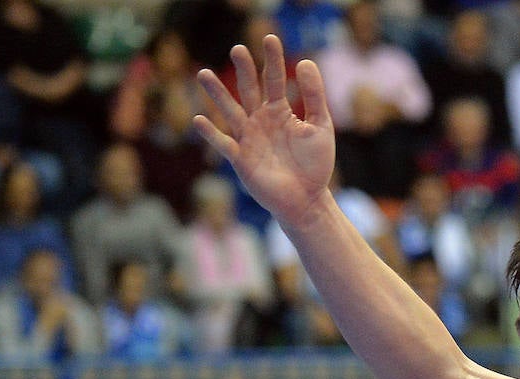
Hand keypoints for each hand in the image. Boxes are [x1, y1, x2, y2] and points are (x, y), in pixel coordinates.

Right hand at [194, 34, 335, 225]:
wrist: (308, 199)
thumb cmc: (315, 165)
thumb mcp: (320, 126)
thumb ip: (314, 96)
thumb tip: (306, 61)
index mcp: (279, 111)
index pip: (274, 79)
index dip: (272, 60)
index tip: (270, 38)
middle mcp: (260, 121)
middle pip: (248, 90)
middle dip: (243, 70)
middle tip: (238, 49)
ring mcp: (248, 138)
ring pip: (230, 111)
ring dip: (217, 94)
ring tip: (203, 73)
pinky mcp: (241, 159)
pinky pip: (224, 144)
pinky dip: (212, 133)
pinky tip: (199, 120)